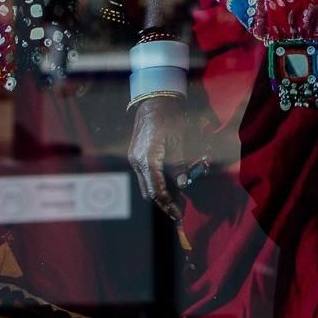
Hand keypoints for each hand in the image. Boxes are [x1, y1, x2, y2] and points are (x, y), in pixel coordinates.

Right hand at [127, 94, 192, 220]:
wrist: (154, 102)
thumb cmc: (169, 119)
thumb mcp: (179, 142)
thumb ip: (180, 165)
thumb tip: (183, 185)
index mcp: (147, 159)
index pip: (156, 190)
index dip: (168, 204)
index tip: (178, 215)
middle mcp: (136, 162)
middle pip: (148, 192)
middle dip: (163, 203)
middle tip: (179, 212)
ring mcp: (134, 159)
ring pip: (145, 185)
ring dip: (160, 195)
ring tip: (177, 202)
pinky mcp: (136, 156)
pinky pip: (145, 176)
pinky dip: (156, 184)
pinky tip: (169, 187)